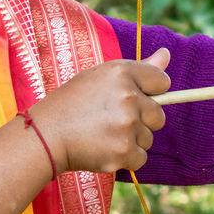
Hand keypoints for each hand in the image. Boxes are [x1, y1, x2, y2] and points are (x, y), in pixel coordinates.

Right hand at [31, 47, 170, 172]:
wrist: (45, 135)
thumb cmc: (73, 103)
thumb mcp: (101, 77)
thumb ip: (140, 69)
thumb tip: (167, 54)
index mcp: (122, 73)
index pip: (161, 82)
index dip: (151, 93)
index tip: (135, 99)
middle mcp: (128, 97)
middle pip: (159, 115)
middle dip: (142, 121)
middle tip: (113, 120)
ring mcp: (127, 126)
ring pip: (148, 138)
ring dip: (131, 140)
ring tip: (103, 134)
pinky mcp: (123, 151)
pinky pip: (140, 158)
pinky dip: (125, 159)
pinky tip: (104, 149)